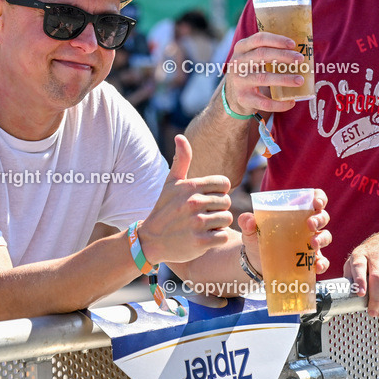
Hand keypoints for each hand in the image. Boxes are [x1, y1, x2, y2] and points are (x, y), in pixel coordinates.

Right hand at [139, 135, 231, 264]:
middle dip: (218, 209)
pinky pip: (223, 236)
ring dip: (218, 224)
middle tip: (202, 214)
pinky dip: (216, 238)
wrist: (151, 240)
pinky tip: (204, 236)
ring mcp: (197, 223)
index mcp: (191, 187)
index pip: (224, 184)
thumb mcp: (171, 183)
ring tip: (203, 225)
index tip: (207, 199)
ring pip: (227, 219)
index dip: (219, 192)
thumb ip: (181, 159)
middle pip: (227, 202)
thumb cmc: (165, 208)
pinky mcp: (200, 242)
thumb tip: (180, 136)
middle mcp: (194, 203)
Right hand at [225, 32, 305, 115]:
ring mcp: (239, 81)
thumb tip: (299, 51)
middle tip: (300, 59)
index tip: (293, 44)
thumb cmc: (250, 71)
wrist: (233, 96)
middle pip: (261, 55)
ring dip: (284, 79)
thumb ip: (268, 51)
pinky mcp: (243, 98)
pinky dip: (279, 104)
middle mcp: (237, 63)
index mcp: (241, 48)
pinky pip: (264, 102)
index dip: (277, 40)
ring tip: (300, 80)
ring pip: (263, 78)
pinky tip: (291, 102)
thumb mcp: (252, 57)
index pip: (259, 39)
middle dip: (283, 56)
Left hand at [238, 188, 331, 276]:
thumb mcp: (251, 229)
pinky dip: (323, 263)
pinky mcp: (310, 260)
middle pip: (323, 217)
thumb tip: (248, 220)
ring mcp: (310, 243)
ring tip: (313, 244)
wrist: (255, 261)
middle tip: (310, 224)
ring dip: (322, 239)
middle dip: (320, 219)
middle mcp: (307, 226)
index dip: (319, 198)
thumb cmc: (258, 237)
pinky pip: (322, 261)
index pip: (315, 199)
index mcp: (296, 212)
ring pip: (325, 237)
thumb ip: (247, 222)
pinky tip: (317, 266)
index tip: (316, 202)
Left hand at [343, 226, 378, 316]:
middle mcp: (378, 256)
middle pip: (377, 280)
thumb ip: (352, 271)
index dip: (360, 281)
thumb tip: (345, 292)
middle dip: (374, 301)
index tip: (361, 294)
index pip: (359, 266)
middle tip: (372, 312)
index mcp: (362, 254)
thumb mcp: (360, 255)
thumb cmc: (377, 251)